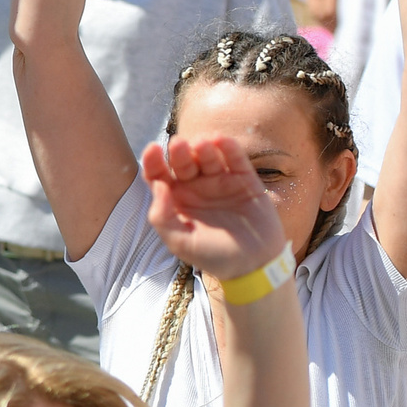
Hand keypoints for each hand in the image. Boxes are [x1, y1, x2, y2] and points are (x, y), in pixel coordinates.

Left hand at [142, 134, 290, 283]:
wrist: (254, 266)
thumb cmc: (213, 256)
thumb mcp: (181, 243)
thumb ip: (163, 217)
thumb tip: (157, 186)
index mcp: (175, 199)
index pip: (158, 175)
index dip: (153, 161)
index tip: (152, 150)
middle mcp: (195, 187)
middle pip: (182, 162)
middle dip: (180, 152)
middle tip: (179, 145)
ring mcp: (220, 181)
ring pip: (207, 157)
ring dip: (202, 147)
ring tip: (202, 144)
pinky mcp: (244, 180)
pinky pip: (235, 160)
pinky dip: (229, 148)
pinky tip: (221, 140)